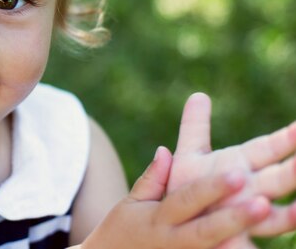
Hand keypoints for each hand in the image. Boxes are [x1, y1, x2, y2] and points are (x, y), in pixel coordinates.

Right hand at [79, 147, 269, 248]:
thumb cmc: (122, 231)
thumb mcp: (130, 204)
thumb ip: (152, 180)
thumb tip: (165, 150)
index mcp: (160, 218)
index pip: (188, 200)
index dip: (212, 189)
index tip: (239, 174)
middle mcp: (174, 241)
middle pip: (208, 230)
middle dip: (235, 218)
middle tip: (263, 203)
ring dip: (240, 243)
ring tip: (268, 223)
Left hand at [168, 93, 295, 246]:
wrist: (174, 226)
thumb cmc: (186, 187)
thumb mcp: (188, 156)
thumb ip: (195, 128)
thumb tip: (199, 94)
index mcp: (240, 165)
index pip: (267, 148)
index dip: (287, 139)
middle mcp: (250, 191)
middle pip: (278, 180)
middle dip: (294, 173)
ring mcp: (246, 218)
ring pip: (273, 218)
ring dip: (288, 215)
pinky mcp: (236, 241)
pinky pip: (251, 245)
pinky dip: (261, 239)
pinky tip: (271, 234)